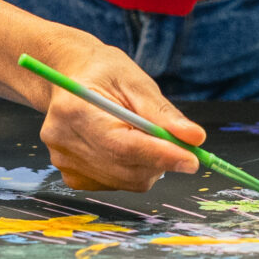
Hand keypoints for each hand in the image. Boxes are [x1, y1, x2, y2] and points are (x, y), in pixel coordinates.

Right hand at [24, 37, 204, 191]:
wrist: (69, 78)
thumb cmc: (104, 74)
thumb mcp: (136, 82)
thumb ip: (163, 114)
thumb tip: (194, 138)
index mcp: (76, 110)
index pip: (123, 146)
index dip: (160, 155)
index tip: (192, 159)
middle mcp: (63, 141)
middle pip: (125, 169)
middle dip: (160, 160)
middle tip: (179, 145)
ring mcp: (64, 161)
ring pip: (125, 181)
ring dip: (147, 166)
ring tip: (144, 136)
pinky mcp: (70, 176)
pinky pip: (115, 184)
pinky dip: (131, 170)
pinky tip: (126, 145)